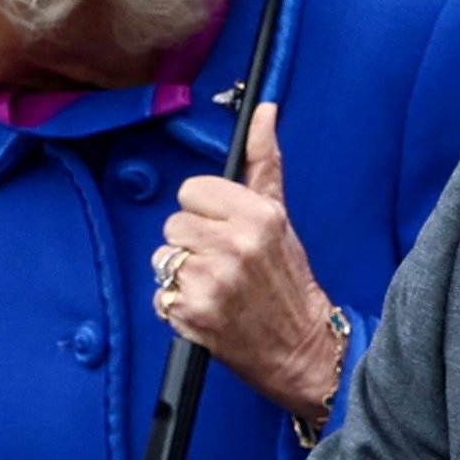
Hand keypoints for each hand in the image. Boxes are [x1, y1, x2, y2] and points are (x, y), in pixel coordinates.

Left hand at [152, 106, 340, 424]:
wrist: (300, 347)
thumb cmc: (288, 281)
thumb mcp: (280, 217)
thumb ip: (263, 162)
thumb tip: (264, 111)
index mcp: (256, 216)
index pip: (191, 190)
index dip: (204, 211)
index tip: (224, 229)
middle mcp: (233, 246)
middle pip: (173, 223)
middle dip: (193, 242)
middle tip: (223, 262)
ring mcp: (209, 281)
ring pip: (163, 257)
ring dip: (181, 273)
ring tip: (215, 285)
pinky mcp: (190, 313)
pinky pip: (159, 294)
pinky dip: (177, 304)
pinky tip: (206, 307)